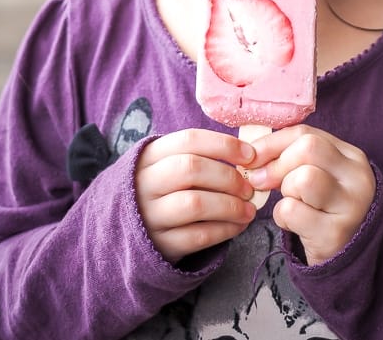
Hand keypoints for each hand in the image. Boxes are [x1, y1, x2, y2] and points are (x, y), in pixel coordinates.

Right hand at [135, 129, 256, 263]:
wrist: (132, 230)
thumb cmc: (164, 189)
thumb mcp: (169, 165)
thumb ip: (201, 157)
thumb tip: (248, 157)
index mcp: (150, 155)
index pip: (189, 140)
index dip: (224, 145)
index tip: (250, 155)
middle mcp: (145, 182)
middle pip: (190, 169)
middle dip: (228, 177)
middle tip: (249, 188)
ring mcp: (149, 214)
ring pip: (194, 203)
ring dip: (229, 206)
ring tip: (249, 210)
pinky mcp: (159, 244)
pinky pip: (197, 236)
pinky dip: (224, 230)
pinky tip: (238, 226)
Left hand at [245, 125, 375, 265]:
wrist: (344, 257)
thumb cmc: (322, 208)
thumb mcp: (314, 175)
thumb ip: (289, 157)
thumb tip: (251, 154)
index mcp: (351, 156)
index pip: (306, 133)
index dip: (272, 143)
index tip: (251, 157)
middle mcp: (358, 177)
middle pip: (308, 148)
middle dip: (276, 164)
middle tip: (260, 181)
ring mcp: (351, 205)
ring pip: (304, 178)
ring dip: (286, 191)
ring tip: (291, 203)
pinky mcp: (336, 233)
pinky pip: (293, 211)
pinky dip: (283, 217)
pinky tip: (294, 225)